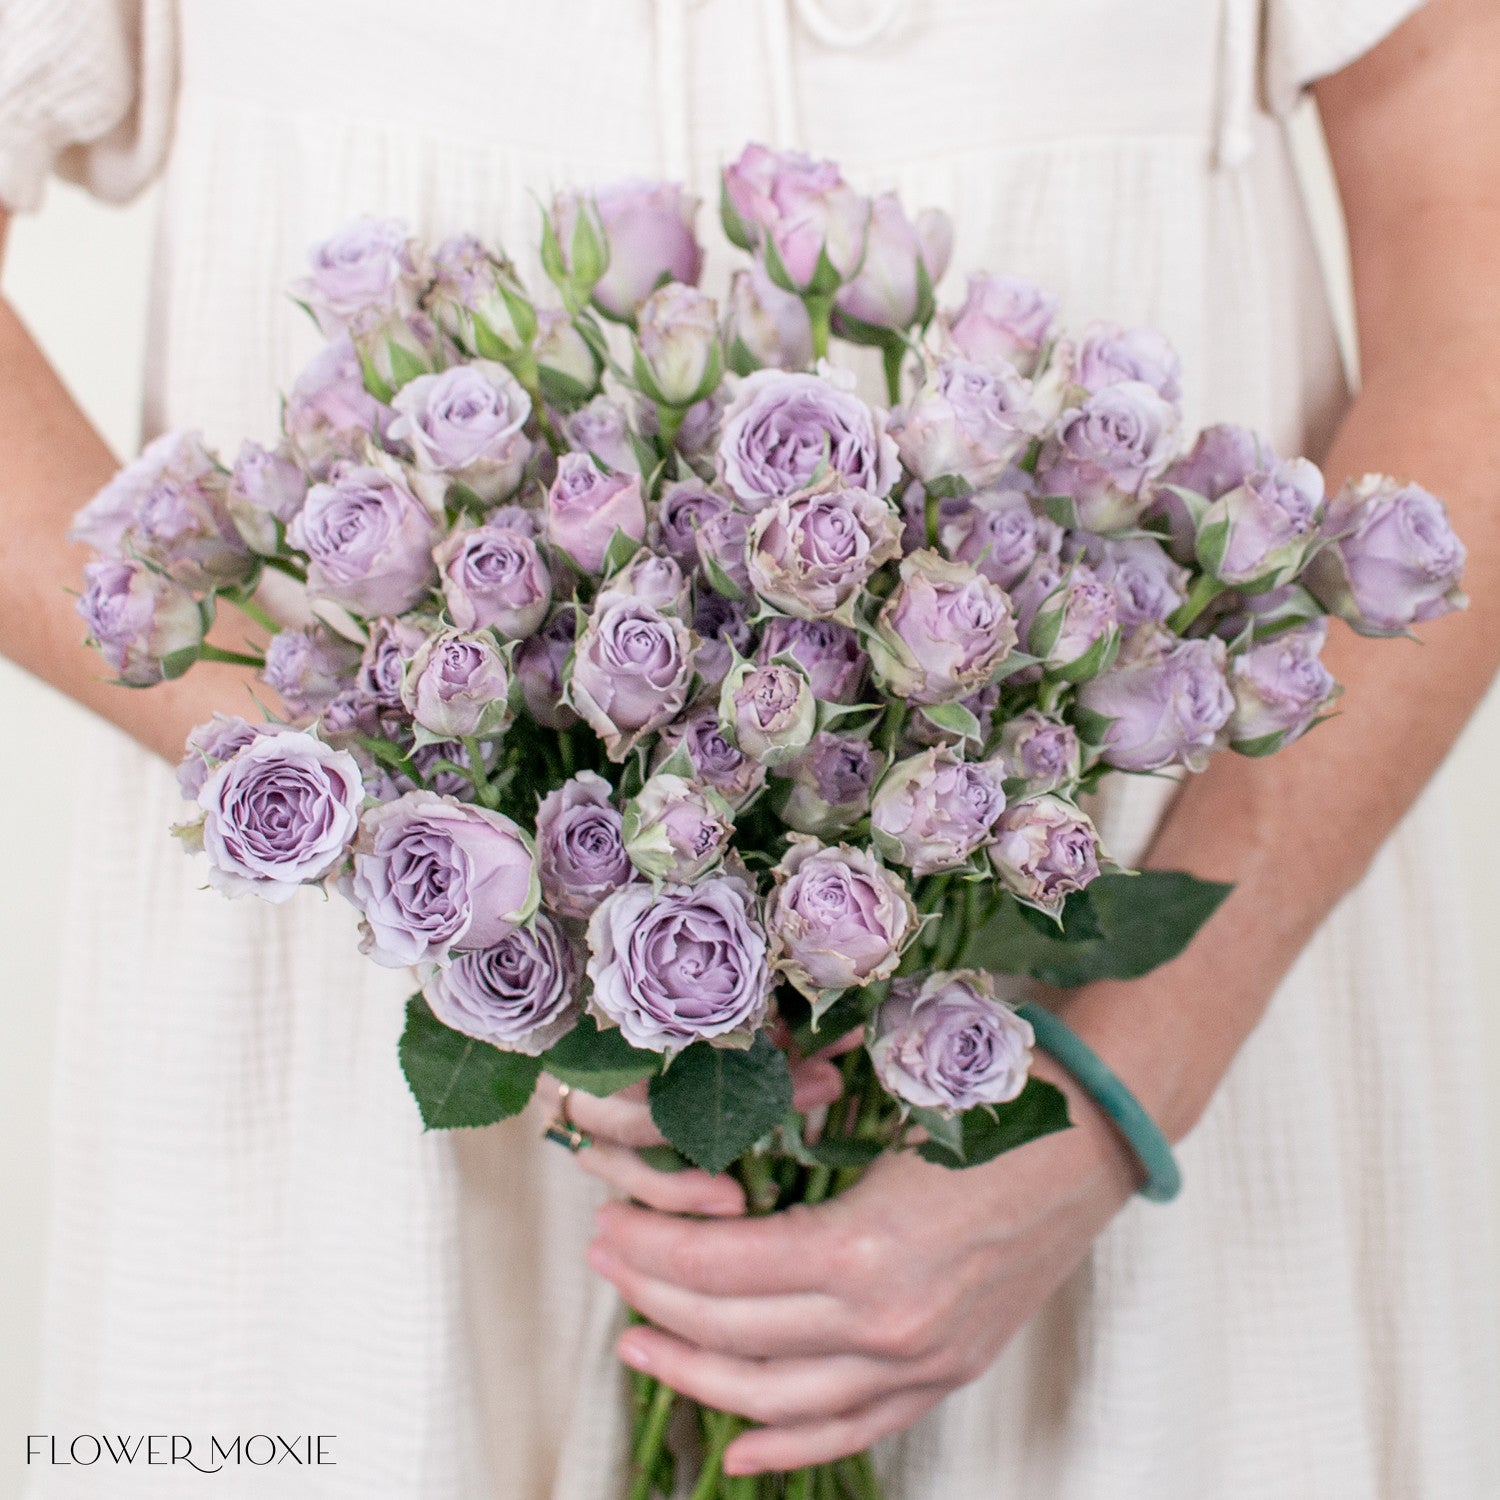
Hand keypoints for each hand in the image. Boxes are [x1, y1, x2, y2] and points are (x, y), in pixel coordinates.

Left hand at [584, 1058, 1139, 1474]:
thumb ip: (798, 1158)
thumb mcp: (879, 1117)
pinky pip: (856, 1428)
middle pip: (736, 1333)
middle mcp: (889, 1323)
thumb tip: (705, 1169)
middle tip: (607, 1265)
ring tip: (639, 1341)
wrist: (1092, 1135)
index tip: (610, 1229)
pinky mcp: (948, 1371)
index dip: (652, 1252)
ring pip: (781, 1398)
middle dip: (654, 1299)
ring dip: (698, 1376)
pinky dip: (791, 1442)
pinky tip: (739, 1445)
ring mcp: (922, 1360)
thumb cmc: (984, 1103)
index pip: (721, 1268)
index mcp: (865, 1248)